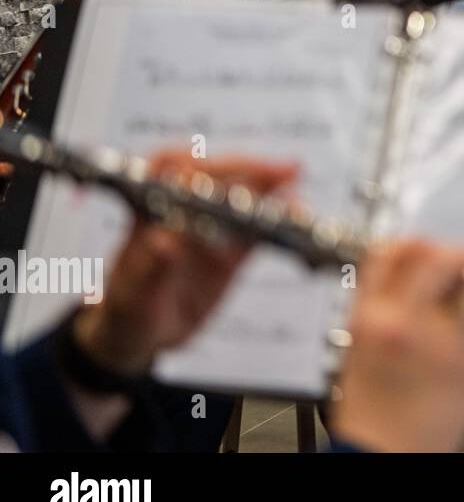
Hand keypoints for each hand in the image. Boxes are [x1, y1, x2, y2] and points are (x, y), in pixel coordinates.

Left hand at [72, 151, 297, 376]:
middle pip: (220, 175)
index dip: (197, 167)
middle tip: (284, 171)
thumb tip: (164, 245)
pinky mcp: (235, 249)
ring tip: (299, 200)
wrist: (140, 333)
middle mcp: (185, 206)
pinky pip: (261, 229)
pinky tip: (300, 219)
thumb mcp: (131, 294)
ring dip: (275, 191)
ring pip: (248, 196)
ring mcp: (213, 226)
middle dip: (251, 169)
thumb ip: (148, 270)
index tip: (213, 175)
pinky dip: (281, 222)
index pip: (171, 168)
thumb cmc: (126, 307)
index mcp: (150, 204)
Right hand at [331, 241, 463, 452]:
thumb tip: (416, 283)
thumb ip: (388, 314)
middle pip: (444, 258)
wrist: (378, 460)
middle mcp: (407, 323)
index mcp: (370, 316)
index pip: (395, 251)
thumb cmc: (370, 416)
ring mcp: (443, 345)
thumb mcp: (361, 353)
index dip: (420, 243)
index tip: (433, 247)